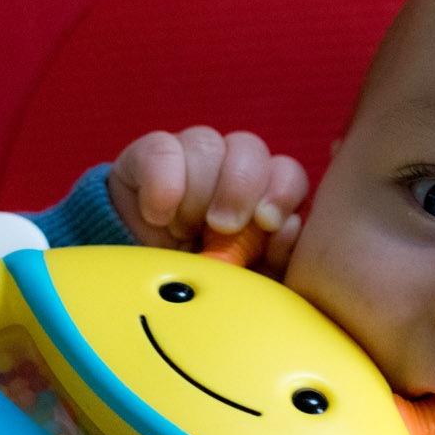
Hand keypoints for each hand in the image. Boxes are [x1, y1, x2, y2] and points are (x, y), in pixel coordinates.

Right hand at [107, 128, 309, 275]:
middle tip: (221, 227)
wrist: (144, 292)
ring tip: (183, 232)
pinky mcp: (145, 158)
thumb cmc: (206, 286)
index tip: (267, 223)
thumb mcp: (245, 284)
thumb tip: (290, 226)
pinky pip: (160, 149)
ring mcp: (189, 158)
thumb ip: (275, 260)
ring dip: (198, 190)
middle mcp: (229, 168)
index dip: (283, 191)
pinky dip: (162, 185)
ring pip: (206, 142)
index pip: (287, 173)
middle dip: (239, 187)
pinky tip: (158, 217)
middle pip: (248, 147)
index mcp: (261, 196)